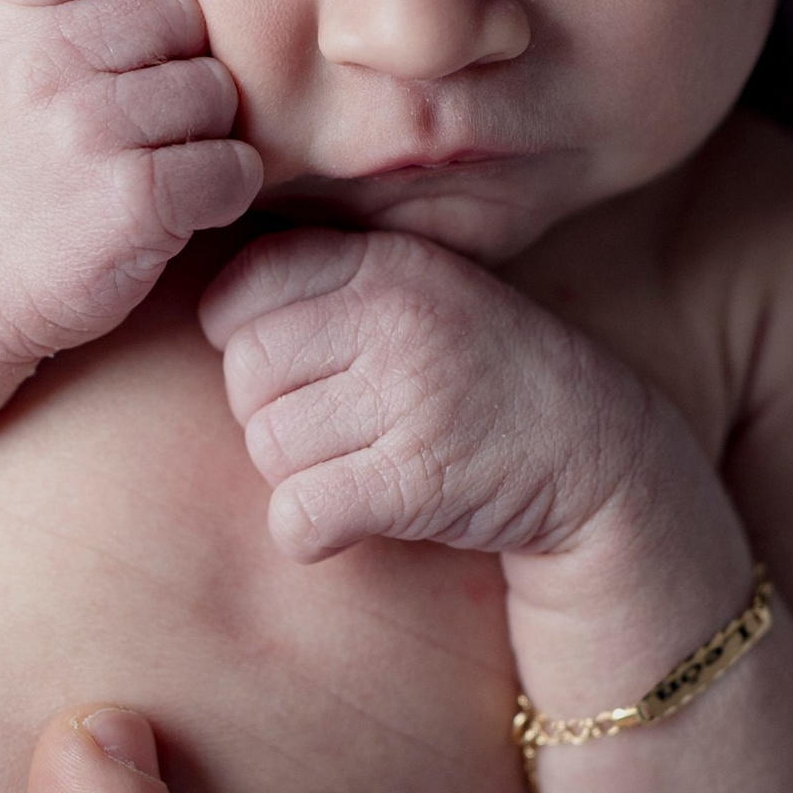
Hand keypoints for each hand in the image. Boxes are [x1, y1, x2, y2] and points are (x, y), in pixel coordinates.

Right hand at [0, 0, 262, 363]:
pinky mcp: (132, 199)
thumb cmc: (5, 169)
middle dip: (168, 70)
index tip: (92, 44)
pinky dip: (215, 197)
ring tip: (127, 174)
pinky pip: (234, 169)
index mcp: (1, 9)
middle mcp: (36, 56)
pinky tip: (156, 216)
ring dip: (194, 138)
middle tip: (110, 132)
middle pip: (182, 13)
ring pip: (217, 92)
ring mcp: (83, 127)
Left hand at [200, 224, 656, 563]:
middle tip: (343, 428)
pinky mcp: (416, 479)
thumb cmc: (476, 376)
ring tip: (372, 461)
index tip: (303, 370)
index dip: (248, 343)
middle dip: (271, 415)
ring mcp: (409, 395)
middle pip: (242, 375)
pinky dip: (313, 531)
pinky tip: (363, 514)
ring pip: (265, 448)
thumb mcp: (413, 295)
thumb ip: (323, 286)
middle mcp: (396, 315)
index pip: (237, 292)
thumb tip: (198, 302)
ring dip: (301, 474)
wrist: (595, 456)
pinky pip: (297, 515)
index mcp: (384, 261)